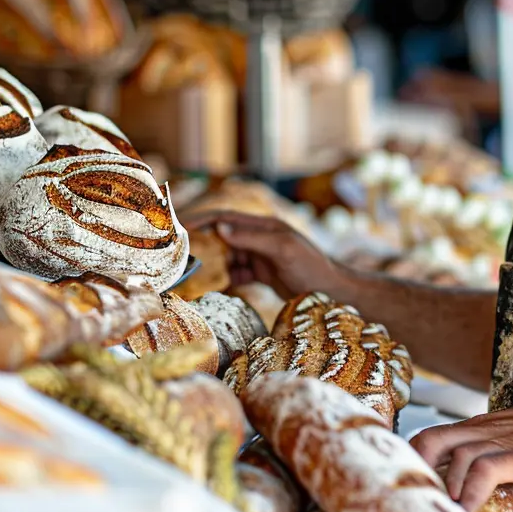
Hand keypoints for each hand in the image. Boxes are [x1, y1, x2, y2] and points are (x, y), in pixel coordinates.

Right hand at [180, 211, 345, 298]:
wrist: (333, 293)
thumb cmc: (313, 268)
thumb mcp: (283, 250)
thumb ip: (252, 238)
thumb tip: (220, 228)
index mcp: (264, 225)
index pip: (226, 217)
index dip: (202, 219)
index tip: (179, 226)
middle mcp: (260, 237)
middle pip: (223, 236)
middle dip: (203, 243)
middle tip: (180, 254)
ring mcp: (260, 255)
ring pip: (228, 256)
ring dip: (214, 264)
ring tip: (196, 273)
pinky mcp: (262, 273)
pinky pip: (237, 272)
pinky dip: (225, 278)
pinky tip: (216, 286)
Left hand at [410, 402, 512, 511]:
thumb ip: (494, 447)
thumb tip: (477, 471)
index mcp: (484, 425)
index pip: (436, 433)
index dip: (417, 455)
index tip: (409, 476)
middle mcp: (486, 430)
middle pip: (432, 439)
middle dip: (416, 466)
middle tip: (413, 491)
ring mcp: (502, 441)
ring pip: (455, 455)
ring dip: (446, 486)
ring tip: (444, 507)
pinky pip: (484, 471)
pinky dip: (471, 493)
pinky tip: (468, 509)